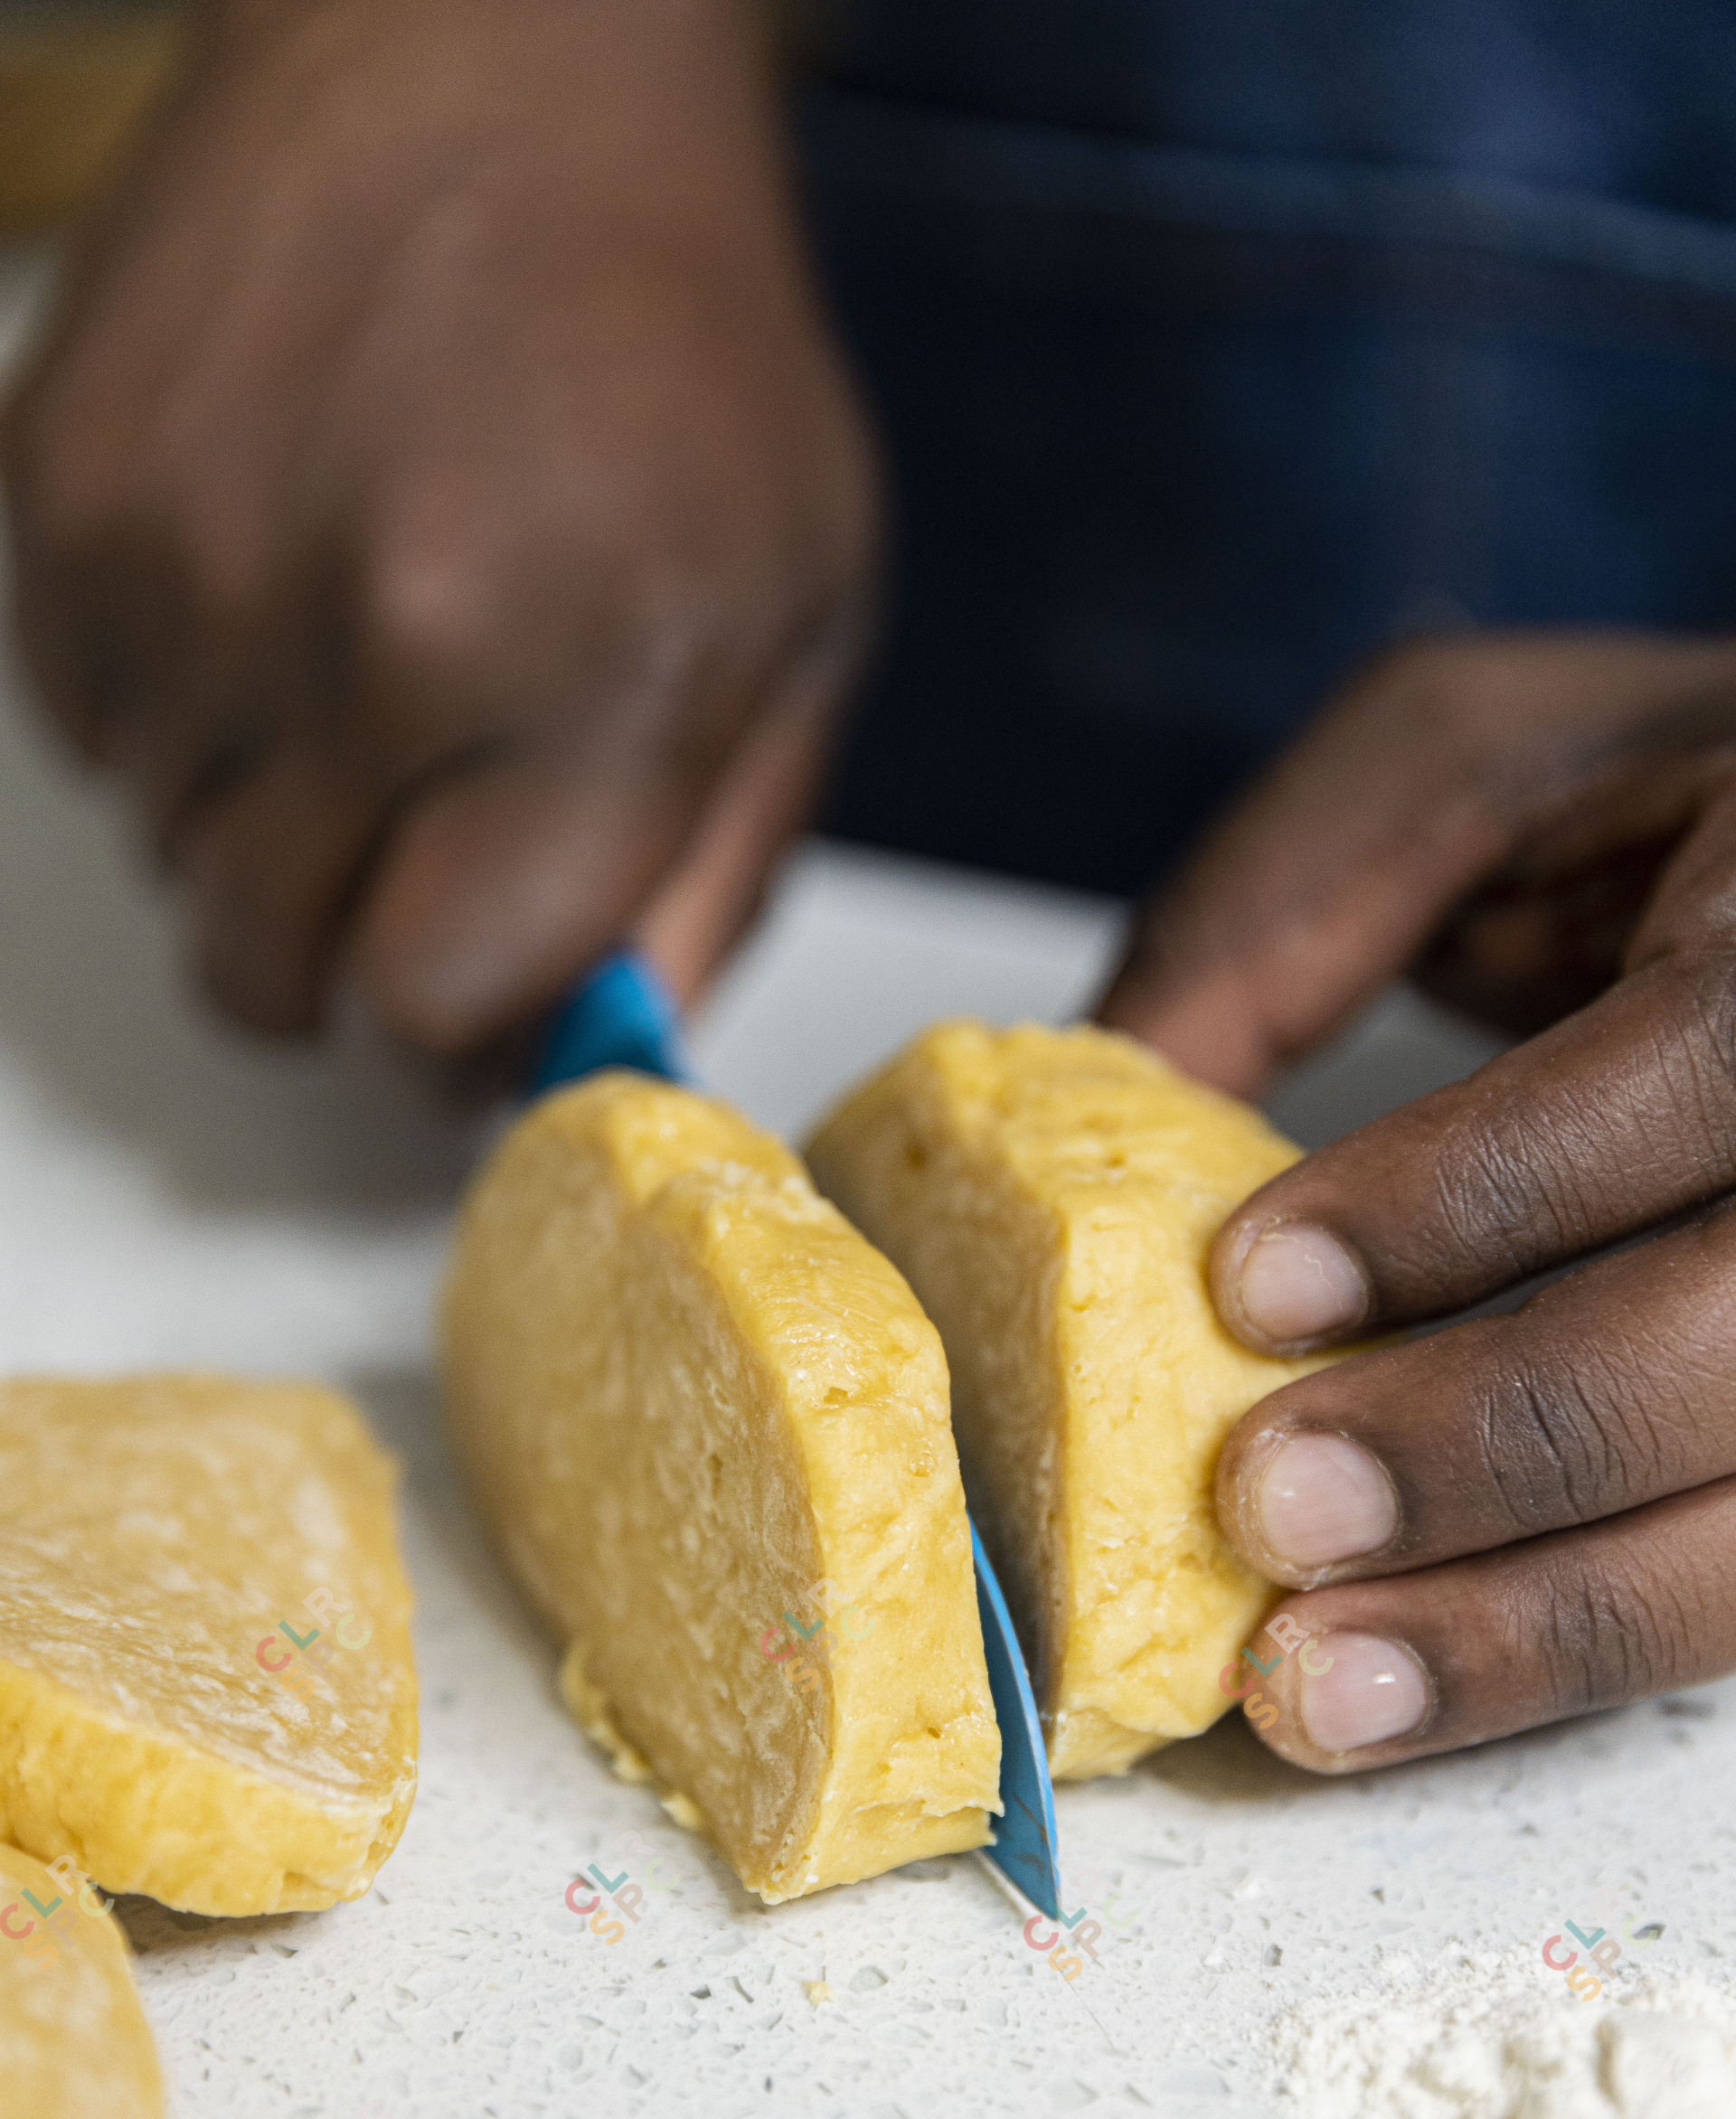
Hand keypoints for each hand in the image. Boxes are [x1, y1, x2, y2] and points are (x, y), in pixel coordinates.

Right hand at [2, 0, 879, 1059]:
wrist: (489, 42)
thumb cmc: (674, 322)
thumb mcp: (799, 610)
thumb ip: (708, 864)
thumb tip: (601, 1045)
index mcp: (572, 673)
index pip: (438, 1009)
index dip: (465, 1044)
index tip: (489, 1012)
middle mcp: (351, 631)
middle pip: (273, 974)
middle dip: (355, 962)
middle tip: (426, 863)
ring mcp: (176, 561)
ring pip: (174, 864)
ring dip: (268, 832)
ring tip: (372, 675)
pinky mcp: (58, 499)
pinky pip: (93, 737)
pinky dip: (183, 719)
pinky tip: (283, 599)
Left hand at [1099, 629, 1735, 1768]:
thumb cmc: (1664, 792)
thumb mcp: (1468, 764)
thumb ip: (1291, 908)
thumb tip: (1087, 1115)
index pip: (1694, 1065)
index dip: (1476, 1192)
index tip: (1253, 1287)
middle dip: (1504, 1439)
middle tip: (1272, 1511)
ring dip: (1550, 1616)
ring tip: (1323, 1687)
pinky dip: (1588, 1642)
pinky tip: (1431, 1682)